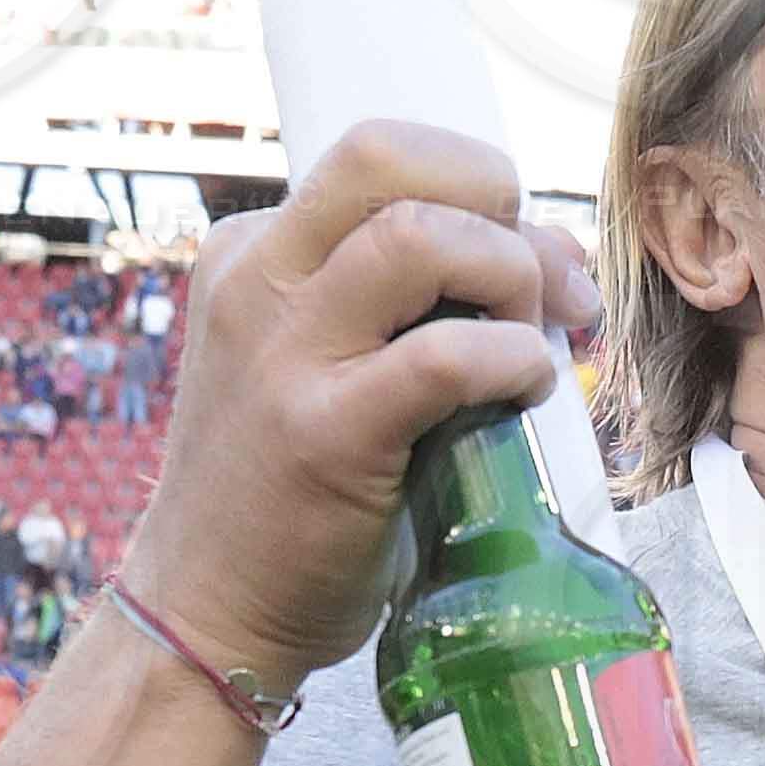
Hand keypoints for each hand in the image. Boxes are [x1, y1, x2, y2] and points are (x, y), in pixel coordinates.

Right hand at [110, 121, 597, 699]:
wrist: (210, 611)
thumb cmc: (300, 492)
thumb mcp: (340, 364)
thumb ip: (427, 298)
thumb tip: (554, 257)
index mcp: (256, 251)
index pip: (383, 158)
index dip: (478, 190)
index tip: (527, 262)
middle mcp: (258, 282)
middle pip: (386, 154)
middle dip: (494, 197)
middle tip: (540, 288)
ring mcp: (283, 353)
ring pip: (419, 237)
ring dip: (509, 280)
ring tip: (525, 348)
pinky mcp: (323, 433)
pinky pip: (445, 356)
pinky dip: (513, 363)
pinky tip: (523, 395)